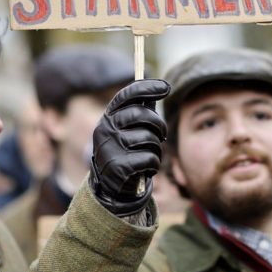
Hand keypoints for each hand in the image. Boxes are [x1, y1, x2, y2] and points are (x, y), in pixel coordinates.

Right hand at [89, 79, 169, 215]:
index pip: (127, 95)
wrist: (110, 185)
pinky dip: (154, 164)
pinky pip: (150, 158)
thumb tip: (160, 87)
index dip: (147, 88)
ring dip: (157, 148)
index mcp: (108, 116)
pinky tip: (147, 168)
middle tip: (162, 134)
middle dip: (159, 125)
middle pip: (142, 115)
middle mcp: (105, 129)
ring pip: (149, 138)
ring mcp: (110, 148)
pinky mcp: (118, 167)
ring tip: (151, 155)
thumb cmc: (126, 150)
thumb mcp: (128, 129)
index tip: (166, 87)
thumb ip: (141, 110)